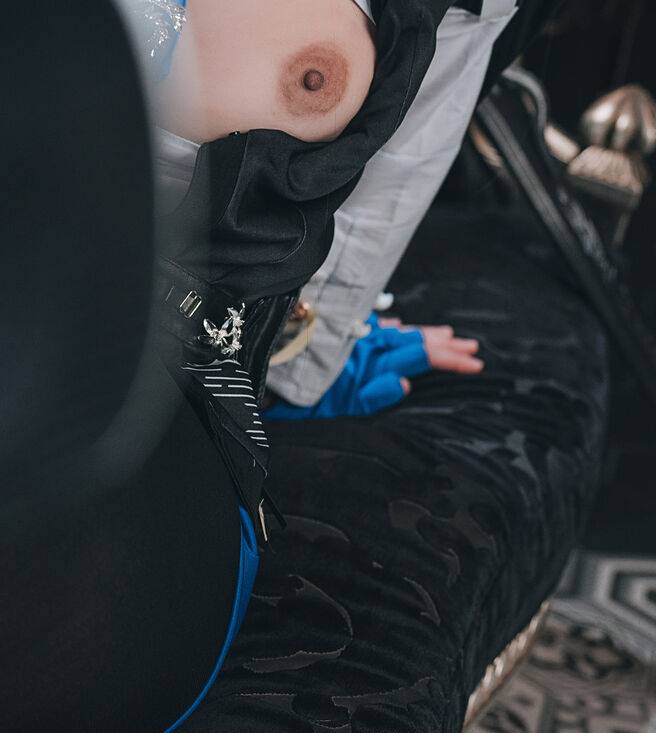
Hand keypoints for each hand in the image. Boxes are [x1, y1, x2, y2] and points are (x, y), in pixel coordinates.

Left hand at [273, 311, 485, 419]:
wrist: (256, 380)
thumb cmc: (291, 398)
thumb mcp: (333, 405)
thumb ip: (371, 394)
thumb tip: (407, 381)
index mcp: (366, 360)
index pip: (417, 354)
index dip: (448, 358)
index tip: (475, 361)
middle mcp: (361, 345)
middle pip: (412, 340)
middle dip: (444, 345)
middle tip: (473, 348)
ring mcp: (349, 341)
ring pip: (395, 333)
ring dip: (424, 336)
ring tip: (450, 336)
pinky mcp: (335, 340)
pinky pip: (371, 329)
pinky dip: (392, 330)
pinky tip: (400, 327)